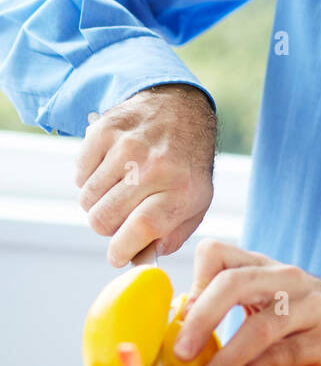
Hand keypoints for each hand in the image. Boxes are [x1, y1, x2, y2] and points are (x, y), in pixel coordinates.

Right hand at [75, 84, 216, 266]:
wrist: (178, 108)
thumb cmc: (186, 162)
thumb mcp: (197, 201)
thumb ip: (173, 235)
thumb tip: (141, 257)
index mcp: (182, 188)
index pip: (141, 228)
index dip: (122, 249)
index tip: (117, 255)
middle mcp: (154, 166)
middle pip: (104, 219)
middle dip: (108, 227)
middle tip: (121, 214)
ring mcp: (127, 146)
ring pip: (87, 200)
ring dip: (98, 203)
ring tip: (119, 189)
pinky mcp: (104, 131)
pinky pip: (79, 176)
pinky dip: (90, 179)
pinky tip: (111, 169)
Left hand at [171, 240, 320, 365]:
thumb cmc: (293, 315)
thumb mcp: (260, 297)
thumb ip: (222, 302)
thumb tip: (177, 326)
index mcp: (261, 265)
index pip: (216, 254)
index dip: (192, 285)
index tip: (179, 321)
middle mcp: (286, 278)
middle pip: (234, 283)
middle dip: (202, 318)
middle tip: (180, 352)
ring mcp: (309, 307)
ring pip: (259, 328)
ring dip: (224, 361)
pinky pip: (279, 358)